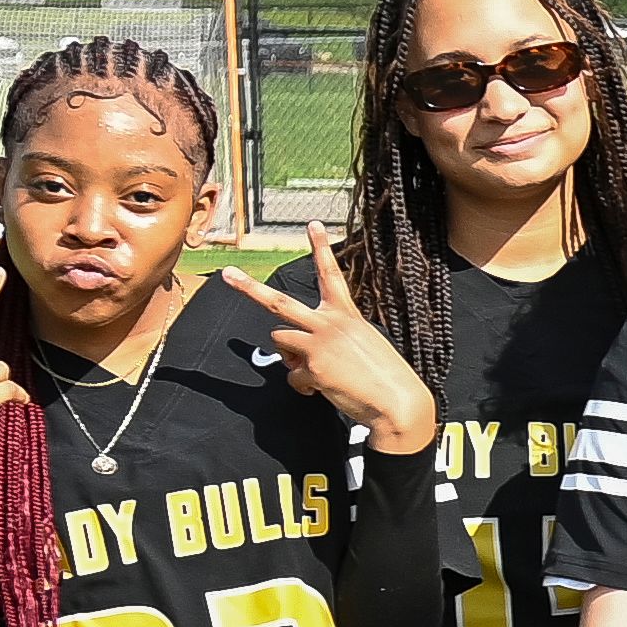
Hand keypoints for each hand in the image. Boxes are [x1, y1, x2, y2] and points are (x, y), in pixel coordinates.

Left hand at [237, 237, 442, 454]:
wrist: (398, 401)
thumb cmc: (384, 375)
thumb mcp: (361, 345)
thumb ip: (327, 341)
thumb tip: (296, 354)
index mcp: (346, 315)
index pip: (331, 274)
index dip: (321, 248)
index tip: (313, 225)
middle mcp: (330, 323)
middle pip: (279, 302)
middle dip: (249, 289)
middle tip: (228, 275)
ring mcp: (319, 344)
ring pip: (279, 340)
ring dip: (289, 356)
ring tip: (315, 369)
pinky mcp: (313, 367)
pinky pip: (292, 376)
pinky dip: (304, 386)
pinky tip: (322, 389)